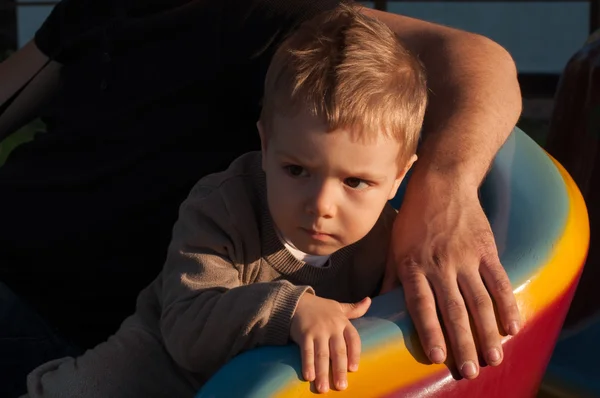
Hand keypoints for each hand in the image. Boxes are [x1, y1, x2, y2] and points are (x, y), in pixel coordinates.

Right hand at [290, 294, 370, 392]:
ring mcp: (317, 331)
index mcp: (343, 322)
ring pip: (322, 355)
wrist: (297, 302)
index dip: (355, 354)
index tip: (354, 369)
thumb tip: (369, 301)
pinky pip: (307, 352)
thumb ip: (354, 309)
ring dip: (322, 373)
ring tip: (323, 388)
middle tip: (341, 387)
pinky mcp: (304, 334)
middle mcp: (332, 327)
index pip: (353, 339)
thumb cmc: (320, 307)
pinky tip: (309, 377)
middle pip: (338, 351)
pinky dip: (308, 364)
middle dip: (339, 370)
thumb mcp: (338, 307)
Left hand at [381, 175, 520, 378]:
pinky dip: (508, 304)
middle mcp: (440, 265)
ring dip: (487, 332)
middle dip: (462, 343)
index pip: (421, 304)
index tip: (435, 356)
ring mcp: (466, 258)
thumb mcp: (394, 246)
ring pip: (479, 301)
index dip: (429, 331)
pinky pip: (499, 281)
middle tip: (469, 371)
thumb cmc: (413, 218)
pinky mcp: (486, 250)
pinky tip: (512, 326)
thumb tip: (378, 303)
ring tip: (492, 357)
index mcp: (414, 265)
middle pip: (453, 310)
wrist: (442, 183)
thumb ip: (390, 277)